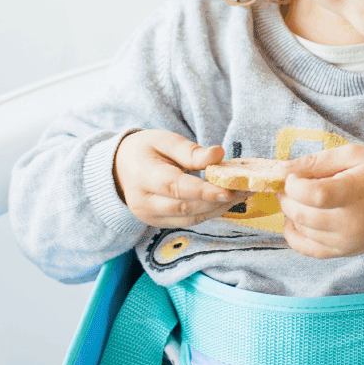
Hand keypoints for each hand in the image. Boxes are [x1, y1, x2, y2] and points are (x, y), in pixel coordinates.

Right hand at [113, 130, 248, 226]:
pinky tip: (226, 201)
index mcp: (143, 176)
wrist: (118, 169)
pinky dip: (209, 212)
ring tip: (241, 194)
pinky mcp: (158, 224)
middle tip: (245, 189)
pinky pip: (189, 221)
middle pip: (185, 207)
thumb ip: (190, 151)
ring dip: (218, 208)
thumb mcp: (164, 140)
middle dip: (218, 200)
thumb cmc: (144, 150)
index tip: (229, 189)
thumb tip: (218, 154)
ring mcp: (150, 217)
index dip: (204, 191)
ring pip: (190, 218)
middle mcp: (144, 202)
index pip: (175, 187)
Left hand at [276, 144, 363, 258]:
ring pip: (302, 231)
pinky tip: (296, 220)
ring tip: (299, 199)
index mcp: (355, 193)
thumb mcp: (353, 154)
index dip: (294, 184)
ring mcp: (348, 241)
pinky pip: (308, 250)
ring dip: (290, 213)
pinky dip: (295, 235)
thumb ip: (317, 161)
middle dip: (288, 198)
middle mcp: (351, 223)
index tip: (294, 176)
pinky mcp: (345, 252)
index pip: (313, 195)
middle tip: (290, 185)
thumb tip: (282, 169)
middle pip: (302, 214)